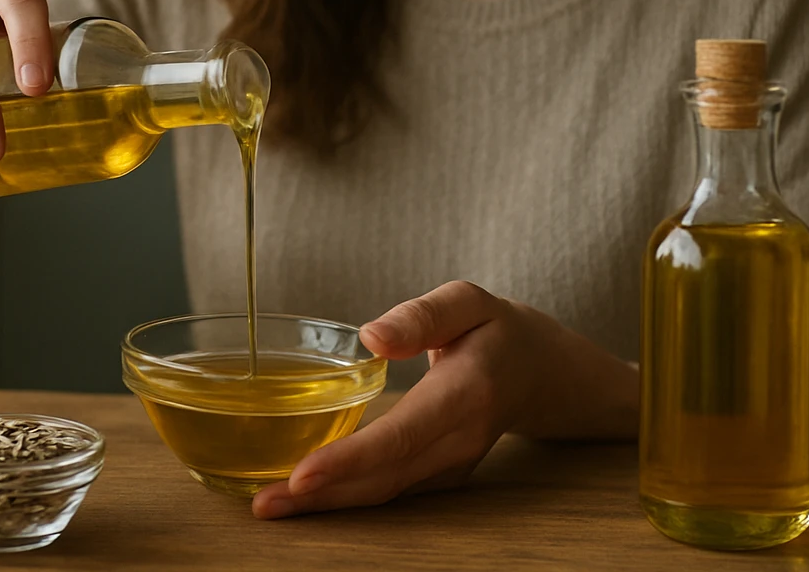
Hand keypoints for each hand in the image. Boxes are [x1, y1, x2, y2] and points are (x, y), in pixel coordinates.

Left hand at [251, 280, 637, 518]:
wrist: (544, 373)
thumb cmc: (498, 329)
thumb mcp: (469, 300)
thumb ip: (422, 315)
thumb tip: (372, 337)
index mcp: (466, 394)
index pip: (401, 437)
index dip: (350, 460)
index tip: (303, 474)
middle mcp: (458, 440)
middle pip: (384, 478)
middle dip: (323, 497)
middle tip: (264, 505)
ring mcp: (452, 465)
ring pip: (385, 493)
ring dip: (328, 505)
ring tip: (271, 506)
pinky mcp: (440, 474)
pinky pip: (390, 490)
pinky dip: (347, 497)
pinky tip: (306, 497)